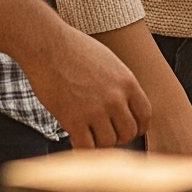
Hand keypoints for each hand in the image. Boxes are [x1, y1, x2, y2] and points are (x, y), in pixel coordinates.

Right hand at [25, 25, 151, 147]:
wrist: (47, 45)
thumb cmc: (74, 50)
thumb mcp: (109, 62)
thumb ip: (121, 85)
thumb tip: (126, 106)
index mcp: (127, 82)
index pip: (145, 115)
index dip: (138, 126)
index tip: (126, 128)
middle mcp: (115, 98)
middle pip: (129, 132)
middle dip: (119, 136)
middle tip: (105, 132)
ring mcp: (95, 110)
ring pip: (108, 142)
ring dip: (99, 142)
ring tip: (89, 133)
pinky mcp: (73, 119)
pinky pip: (86, 146)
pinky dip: (82, 146)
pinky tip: (75, 137)